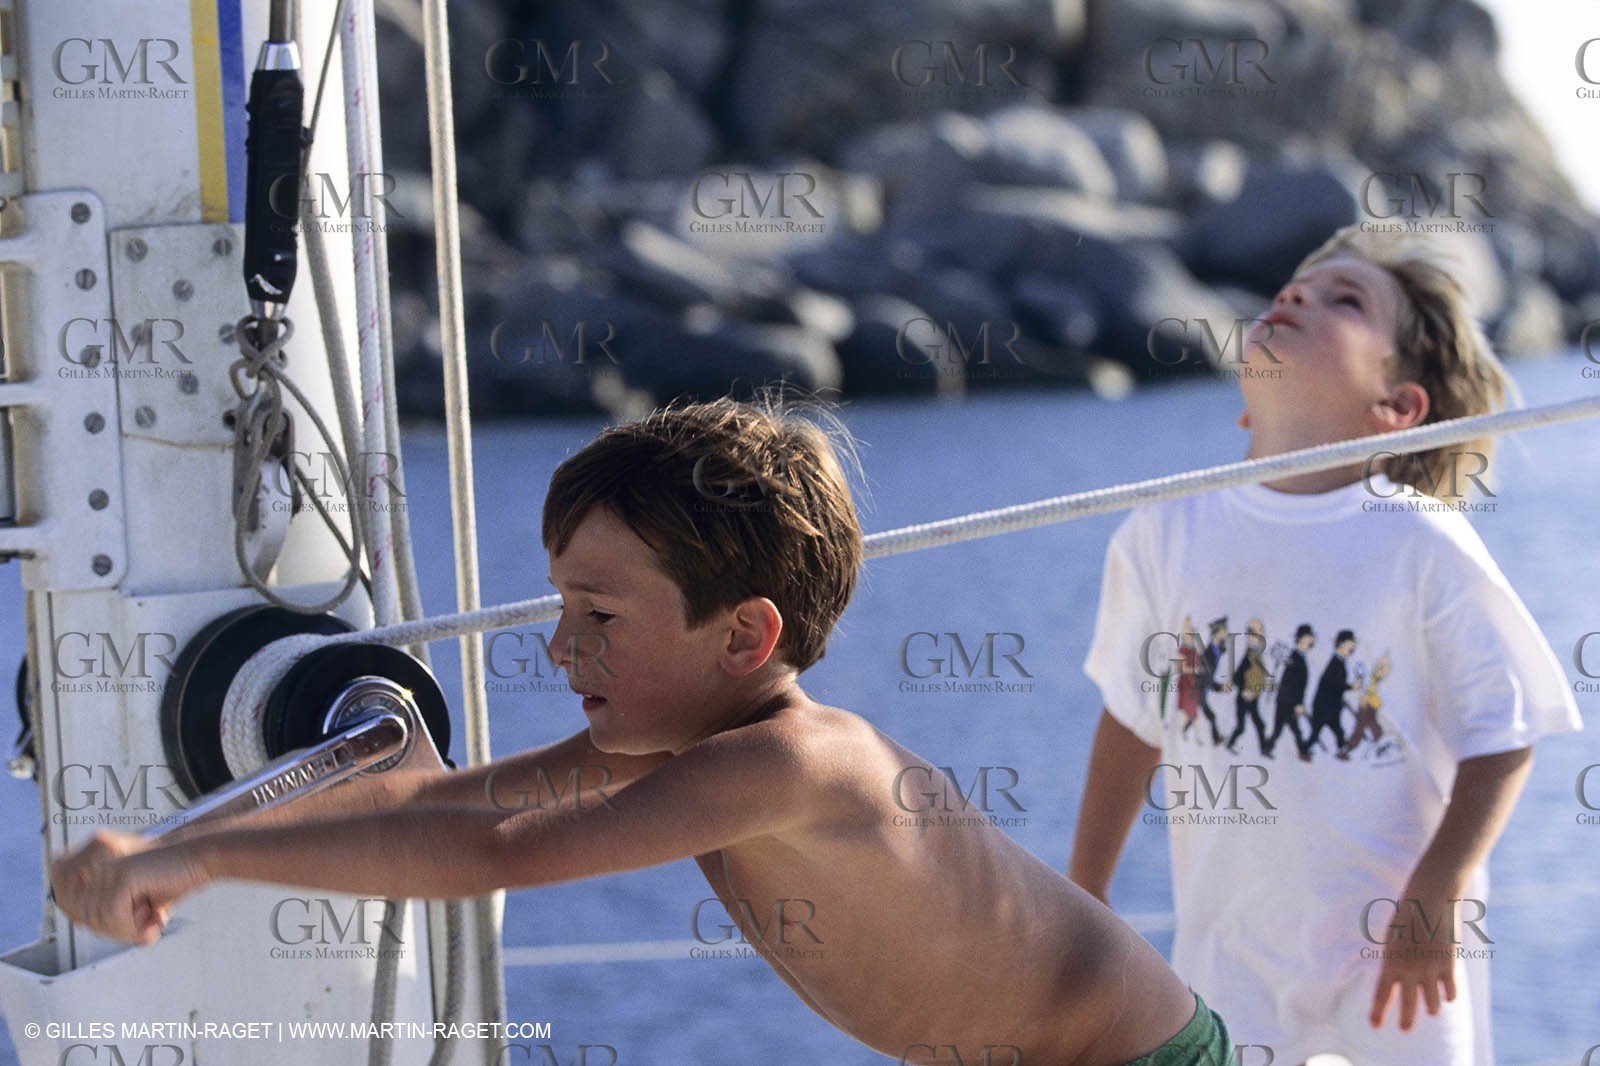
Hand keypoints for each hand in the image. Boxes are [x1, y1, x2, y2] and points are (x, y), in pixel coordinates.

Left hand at [50, 831, 210, 944]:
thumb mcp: (136, 900)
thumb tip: (82, 925)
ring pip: (97, 918)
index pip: (71, 904)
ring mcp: (109, 867)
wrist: (202, 857)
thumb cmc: (173, 878)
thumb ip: (110, 912)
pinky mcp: (124, 875)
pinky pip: (113, 915)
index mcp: (94, 862)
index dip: (95, 924)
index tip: (129, 928)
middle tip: (144, 929)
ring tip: (152, 923)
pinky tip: (154, 920)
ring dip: (125, 930)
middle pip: (83, 914)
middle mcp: (96, 862)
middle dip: (113, 930)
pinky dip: (132, 926)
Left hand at [1368, 890, 1459, 1030]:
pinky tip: (1447, 996)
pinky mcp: (1448, 965)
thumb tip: (1398, 976)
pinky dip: (1449, 996)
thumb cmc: (1406, 914)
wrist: (1429, 900)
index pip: (1381, 993)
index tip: (1374, 1026)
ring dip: (1431, 1008)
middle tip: (1405, 1029)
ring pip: (1432, 1003)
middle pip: (1407, 1004)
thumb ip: (1395, 959)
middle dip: (1406, 1019)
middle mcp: (1409, 970)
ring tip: (1430, 1010)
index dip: (1378, 1011)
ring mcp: (1430, 970)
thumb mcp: (1391, 936)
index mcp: (1390, 961)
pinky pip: (1450, 991)